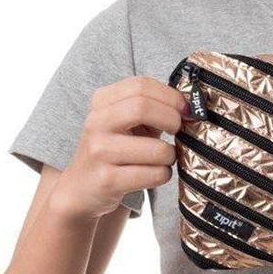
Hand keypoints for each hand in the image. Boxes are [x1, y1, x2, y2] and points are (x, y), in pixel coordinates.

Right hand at [51, 76, 191, 220]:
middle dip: (172, 120)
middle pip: (143, 107)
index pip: (141, 85)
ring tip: (164, 158)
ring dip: (171, 155)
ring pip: (157, 149)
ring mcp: (100, 151)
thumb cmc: (115, 151)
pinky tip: (154, 174)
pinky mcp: (108, 180)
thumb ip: (152, 109)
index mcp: (102, 102)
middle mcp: (97, 123)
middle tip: (178, 131)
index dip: (171, 96)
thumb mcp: (127, 123)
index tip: (185, 109)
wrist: (82, 188)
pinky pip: (154, 174)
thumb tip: (190, 106)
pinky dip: (163, 175)